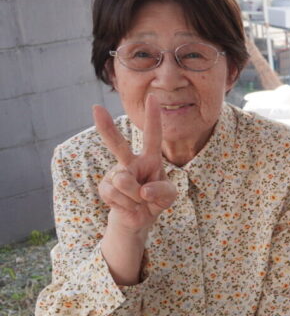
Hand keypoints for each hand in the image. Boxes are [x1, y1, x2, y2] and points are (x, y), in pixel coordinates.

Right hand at [94, 97, 176, 235]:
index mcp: (149, 158)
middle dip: (106, 127)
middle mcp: (130, 162)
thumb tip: (142, 189)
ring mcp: (116, 173)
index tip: (152, 97)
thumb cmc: (156, 200)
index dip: (153, 117)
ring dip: (136, 197)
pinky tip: (128, 205)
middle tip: (95, 108)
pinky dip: (127, 204)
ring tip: (139, 200)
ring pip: (124, 181)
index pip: (153, 136)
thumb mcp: (169, 196)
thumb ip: (162, 191)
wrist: (138, 218)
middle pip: (117, 144)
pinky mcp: (105, 187)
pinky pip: (116, 194)